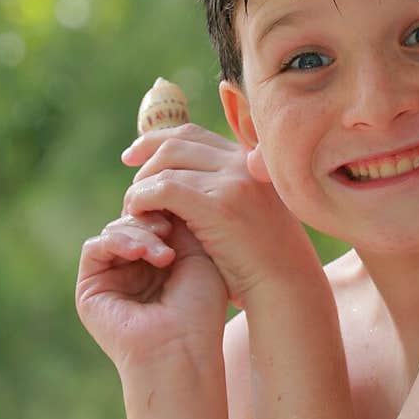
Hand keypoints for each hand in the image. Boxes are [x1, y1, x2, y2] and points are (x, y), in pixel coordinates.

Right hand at [75, 211, 228, 371]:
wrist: (182, 348)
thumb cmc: (199, 310)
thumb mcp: (197, 254)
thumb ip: (179, 221)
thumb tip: (162, 191)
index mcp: (161, 263)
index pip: (155, 218)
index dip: (166, 208)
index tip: (186, 210)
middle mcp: (134, 269)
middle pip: (132, 221)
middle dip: (151, 219)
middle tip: (170, 229)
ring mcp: (112, 278)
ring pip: (114, 230)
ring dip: (138, 232)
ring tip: (163, 253)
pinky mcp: (91, 288)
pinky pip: (95, 246)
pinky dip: (118, 241)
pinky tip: (143, 254)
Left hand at [119, 123, 322, 306]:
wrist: (286, 284)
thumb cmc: (262, 259)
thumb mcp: (245, 212)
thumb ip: (216, 191)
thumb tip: (167, 181)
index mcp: (249, 159)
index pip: (191, 134)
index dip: (155, 141)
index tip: (132, 157)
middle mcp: (242, 161)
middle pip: (174, 145)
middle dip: (143, 166)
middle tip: (131, 195)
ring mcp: (233, 180)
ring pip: (165, 167)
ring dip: (140, 188)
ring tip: (134, 212)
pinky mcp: (219, 205)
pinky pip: (164, 189)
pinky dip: (143, 200)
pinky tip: (138, 216)